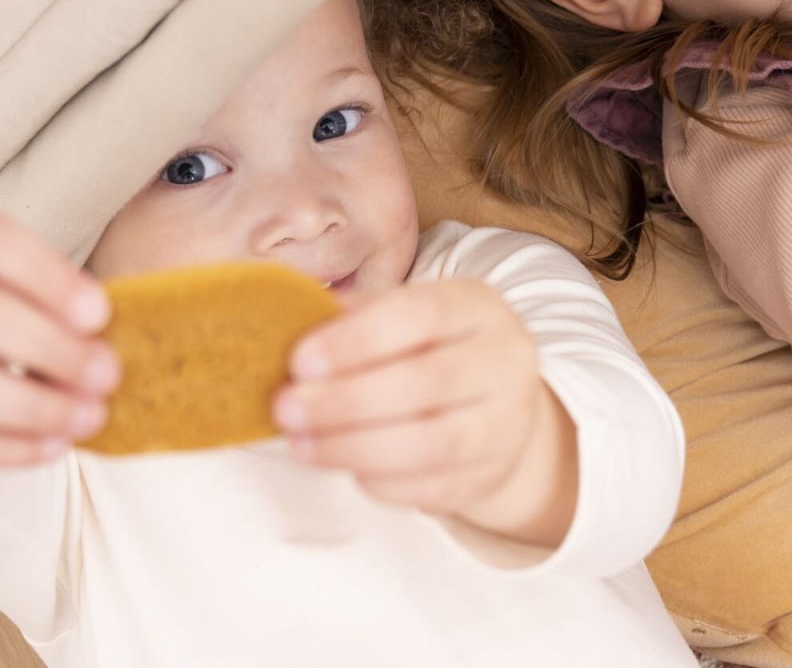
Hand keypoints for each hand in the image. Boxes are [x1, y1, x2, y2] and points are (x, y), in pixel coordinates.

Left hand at [273, 278, 576, 542]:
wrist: (492, 406)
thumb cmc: (427, 351)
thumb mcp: (396, 318)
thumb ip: (348, 319)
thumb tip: (283, 331)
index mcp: (475, 305)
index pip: (419, 314)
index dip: (356, 340)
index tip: (300, 362)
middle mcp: (504, 358)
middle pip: (427, 382)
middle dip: (345, 401)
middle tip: (286, 410)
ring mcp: (508, 421)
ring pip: (434, 442)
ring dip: (355, 447)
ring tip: (301, 445)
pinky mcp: (494, 474)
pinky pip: (437, 486)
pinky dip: (385, 482)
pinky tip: (347, 470)